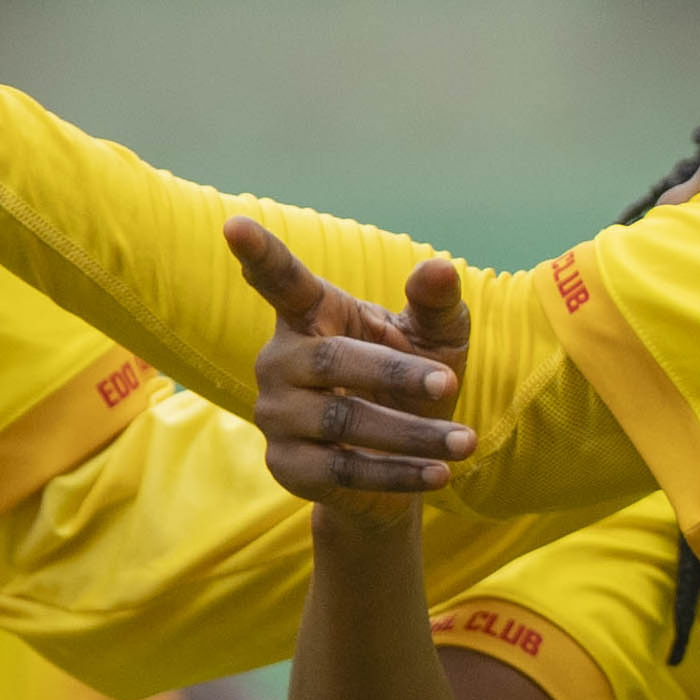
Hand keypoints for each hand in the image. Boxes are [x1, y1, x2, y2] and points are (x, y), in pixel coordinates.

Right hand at [234, 219, 476, 512]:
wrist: (402, 463)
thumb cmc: (414, 383)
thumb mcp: (437, 339)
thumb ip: (436, 304)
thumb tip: (439, 267)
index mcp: (312, 315)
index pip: (282, 282)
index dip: (259, 255)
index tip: (234, 225)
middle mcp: (282, 360)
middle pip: (332, 360)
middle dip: (395, 373)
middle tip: (449, 383)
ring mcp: (277, 415)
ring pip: (342, 421)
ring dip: (411, 433)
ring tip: (465, 443)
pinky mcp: (286, 465)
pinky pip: (343, 471)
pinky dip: (398, 472)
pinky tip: (439, 474)